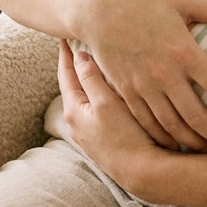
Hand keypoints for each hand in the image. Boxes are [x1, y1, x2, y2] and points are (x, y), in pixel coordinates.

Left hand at [57, 40, 163, 183]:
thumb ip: (91, 78)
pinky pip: (95, 108)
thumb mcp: (106, 102)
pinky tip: (106, 90)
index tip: (64, 34)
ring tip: (92, 62)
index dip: (65, 53)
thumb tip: (78, 56)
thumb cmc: (125, 136)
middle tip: (77, 43)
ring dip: (87, 79)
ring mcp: (89, 132)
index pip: (65, 74)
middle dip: (75, 65)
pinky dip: (97, 94)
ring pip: (85, 97)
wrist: (142, 172)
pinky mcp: (102, 138)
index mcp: (73, 109)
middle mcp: (76, 122)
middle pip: (73, 85)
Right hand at [79, 0, 206, 151]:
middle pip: (197, 116)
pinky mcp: (126, 92)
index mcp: (184, 52)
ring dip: (192, 143)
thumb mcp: (181, 2)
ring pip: (172, 126)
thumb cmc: (142, 3)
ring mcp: (144, 86)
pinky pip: (147, 123)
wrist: (97, 11)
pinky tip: (175, 146)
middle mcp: (166, 74)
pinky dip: (163, 138)